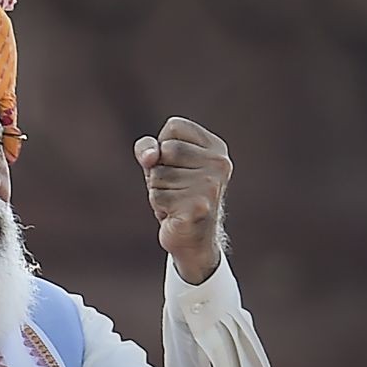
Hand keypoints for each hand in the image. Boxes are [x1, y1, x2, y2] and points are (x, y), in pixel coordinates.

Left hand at [134, 117, 231, 283]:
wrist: (193, 240)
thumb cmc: (177, 195)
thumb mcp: (160, 164)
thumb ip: (147, 148)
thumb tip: (149, 157)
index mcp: (216, 148)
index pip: (174, 126)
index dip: (163, 147)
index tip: (178, 166)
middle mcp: (219, 164)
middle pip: (165, 150)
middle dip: (159, 170)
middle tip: (175, 188)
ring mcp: (210, 186)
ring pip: (158, 174)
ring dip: (158, 190)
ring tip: (176, 201)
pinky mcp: (198, 207)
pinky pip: (157, 195)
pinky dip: (159, 206)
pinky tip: (176, 214)